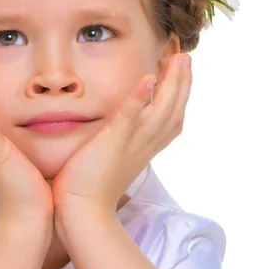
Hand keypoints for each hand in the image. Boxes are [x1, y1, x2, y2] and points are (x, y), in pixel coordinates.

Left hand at [51, 53, 191, 214]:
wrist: (82, 212)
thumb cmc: (92, 186)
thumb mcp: (116, 158)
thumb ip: (123, 139)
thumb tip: (121, 126)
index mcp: (148, 147)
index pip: (172, 118)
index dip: (180, 94)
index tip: (181, 71)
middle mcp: (147, 144)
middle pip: (174, 110)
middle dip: (183, 82)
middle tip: (185, 56)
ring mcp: (132, 143)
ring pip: (161, 111)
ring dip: (172, 84)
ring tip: (177, 59)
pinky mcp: (113, 143)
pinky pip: (130, 119)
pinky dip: (140, 99)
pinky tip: (148, 79)